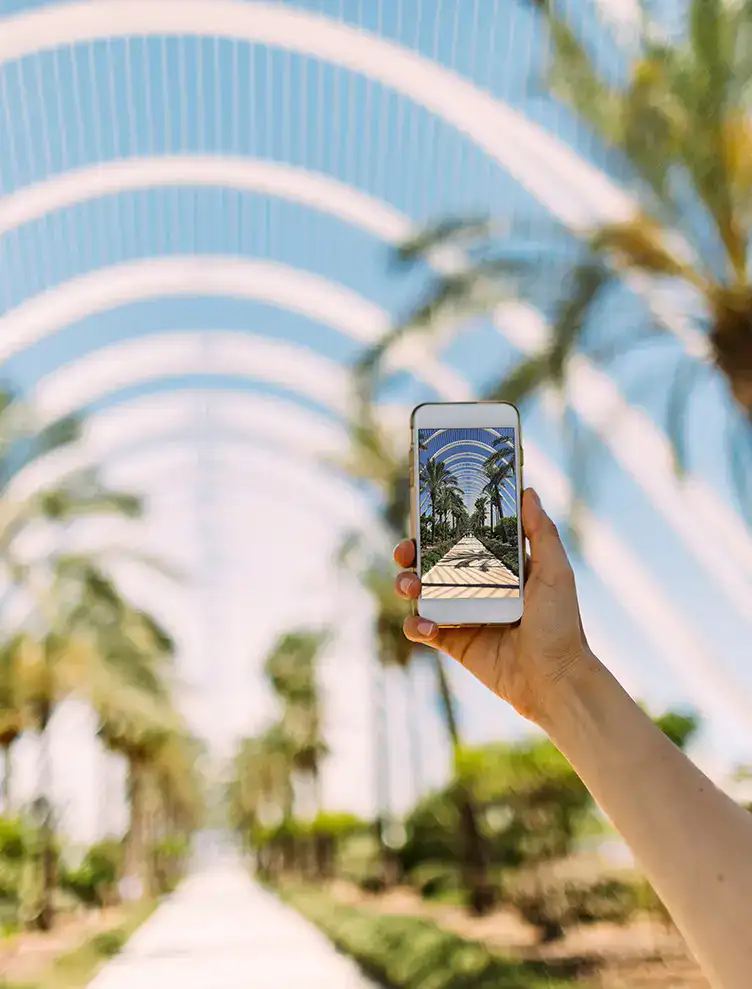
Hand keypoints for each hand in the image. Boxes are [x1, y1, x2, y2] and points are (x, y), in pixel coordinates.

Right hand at [394, 488, 595, 724]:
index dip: (438, 526)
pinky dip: (416, 625)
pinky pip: (422, 629)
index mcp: (498, 566)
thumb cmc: (561, 625)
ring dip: (405, 584)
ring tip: (410, 587)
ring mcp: (462, 614)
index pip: (461, 537)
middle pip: (431, 561)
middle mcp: (476, 586)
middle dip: (411, 553)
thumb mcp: (556, 573)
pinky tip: (427, 626)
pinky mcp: (453, 642)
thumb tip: (528, 492)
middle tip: (405, 552)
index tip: (422, 514)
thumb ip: (541, 533)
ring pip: (420, 592)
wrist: (555, 681)